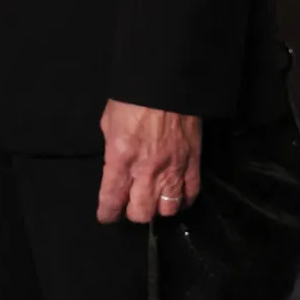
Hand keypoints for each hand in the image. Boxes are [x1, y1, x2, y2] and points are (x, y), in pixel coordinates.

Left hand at [97, 99, 201, 224]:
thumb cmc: (133, 98)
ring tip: (154, 200)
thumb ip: (112, 148)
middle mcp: (146, 170)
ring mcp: (172, 170)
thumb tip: (115, 165)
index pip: (112, 198)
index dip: (108, 212)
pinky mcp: (193, 165)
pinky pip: (190, 195)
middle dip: (133, 212)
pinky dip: (182, 201)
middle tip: (130, 204)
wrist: (168, 84)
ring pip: (166, 210)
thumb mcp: (109, 121)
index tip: (106, 216)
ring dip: (158, 208)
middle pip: (141, 212)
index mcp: (121, 158)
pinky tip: (175, 197)